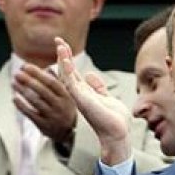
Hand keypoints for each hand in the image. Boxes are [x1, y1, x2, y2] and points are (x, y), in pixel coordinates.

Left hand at [12, 63, 77, 141]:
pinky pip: (30, 114)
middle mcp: (60, 106)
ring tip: (13, 83)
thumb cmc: (65, 109)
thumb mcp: (67, 96)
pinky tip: (15, 98)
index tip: (26, 66)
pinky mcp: (44, 126)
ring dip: (23, 91)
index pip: (51, 82)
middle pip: (42, 91)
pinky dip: (22, 106)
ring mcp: (52, 116)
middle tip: (17, 73)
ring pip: (35, 101)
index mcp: (66, 96)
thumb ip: (57, 82)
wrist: (68, 134)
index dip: (38, 73)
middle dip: (28, 80)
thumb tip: (46, 68)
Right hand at [55, 37, 130, 164]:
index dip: (68, 58)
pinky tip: (65, 58)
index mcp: (85, 93)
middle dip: (63, 54)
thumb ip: (98, 87)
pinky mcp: (81, 99)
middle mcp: (80, 94)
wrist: (117, 134)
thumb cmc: (113, 121)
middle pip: (68, 70)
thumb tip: (91, 75)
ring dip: (63, 59)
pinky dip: (67, 69)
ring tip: (60, 44)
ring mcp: (79, 97)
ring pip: (67, 74)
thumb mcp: (106, 98)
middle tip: (58, 40)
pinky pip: (71, 81)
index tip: (64, 46)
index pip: (74, 72)